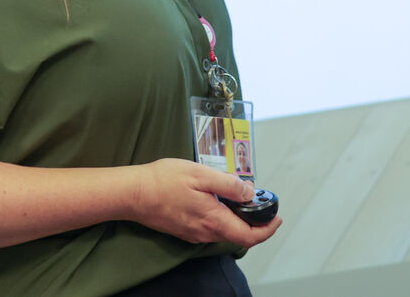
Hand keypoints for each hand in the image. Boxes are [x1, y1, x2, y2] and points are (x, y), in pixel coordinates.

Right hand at [129, 158, 282, 247]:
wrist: (133, 194)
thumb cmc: (163, 181)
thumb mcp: (200, 174)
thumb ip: (228, 184)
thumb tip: (249, 192)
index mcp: (214, 220)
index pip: (250, 236)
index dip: (268, 229)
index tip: (277, 217)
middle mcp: (206, 232)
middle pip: (239, 235)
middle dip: (255, 222)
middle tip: (260, 203)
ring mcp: (194, 233)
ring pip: (225, 231)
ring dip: (237, 219)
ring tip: (239, 198)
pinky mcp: (185, 230)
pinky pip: (211, 228)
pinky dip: (221, 218)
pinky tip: (216, 201)